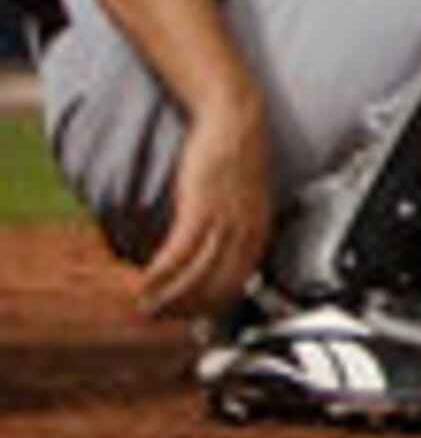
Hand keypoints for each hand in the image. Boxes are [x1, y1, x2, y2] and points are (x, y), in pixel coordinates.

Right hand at [140, 88, 273, 320]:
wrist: (235, 118)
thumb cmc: (236, 155)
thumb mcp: (245, 198)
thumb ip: (237, 226)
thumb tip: (216, 253)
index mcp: (260, 230)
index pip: (240, 283)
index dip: (213, 306)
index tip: (191, 318)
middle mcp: (246, 230)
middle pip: (218, 286)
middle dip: (187, 309)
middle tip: (162, 318)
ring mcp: (225, 220)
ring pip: (196, 274)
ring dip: (168, 297)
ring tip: (146, 306)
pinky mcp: (200, 208)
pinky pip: (178, 252)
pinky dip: (159, 273)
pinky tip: (143, 283)